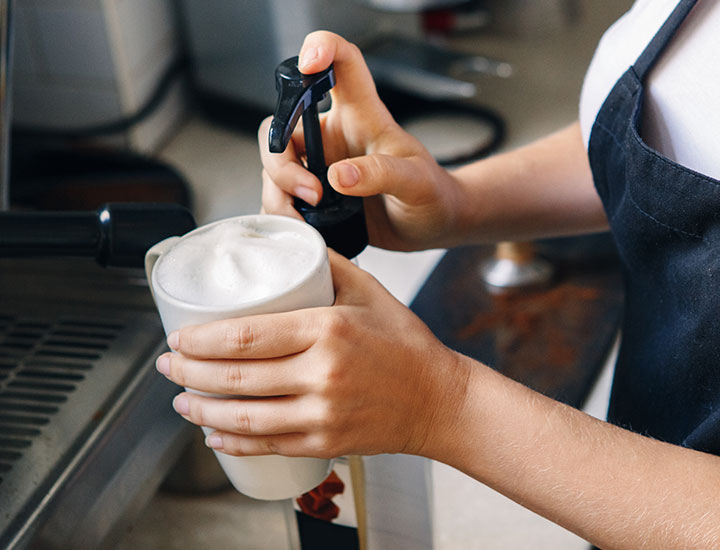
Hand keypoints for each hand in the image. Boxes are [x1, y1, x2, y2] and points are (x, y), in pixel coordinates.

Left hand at [155, 250, 468, 458]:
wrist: (438, 399)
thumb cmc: (405, 343)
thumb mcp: (370, 290)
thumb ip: (326, 263)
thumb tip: (289, 242)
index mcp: (328, 329)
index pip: (247, 336)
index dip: (202, 340)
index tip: (178, 338)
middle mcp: (322, 374)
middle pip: (237, 378)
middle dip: (190, 373)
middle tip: (167, 366)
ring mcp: (323, 413)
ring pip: (245, 418)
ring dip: (203, 410)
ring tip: (180, 400)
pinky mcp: (325, 441)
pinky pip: (268, 445)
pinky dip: (233, 442)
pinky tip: (213, 434)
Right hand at [259, 31, 462, 250]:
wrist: (433, 227)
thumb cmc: (432, 195)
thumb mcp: (416, 183)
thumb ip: (382, 173)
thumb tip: (338, 176)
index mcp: (362, 116)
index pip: (341, 63)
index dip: (322, 48)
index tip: (309, 62)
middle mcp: (333, 136)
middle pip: (280, 128)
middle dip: (281, 165)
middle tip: (312, 194)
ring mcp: (319, 166)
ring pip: (273, 168)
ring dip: (280, 197)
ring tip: (307, 221)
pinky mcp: (313, 196)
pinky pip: (279, 198)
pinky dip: (283, 215)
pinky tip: (307, 228)